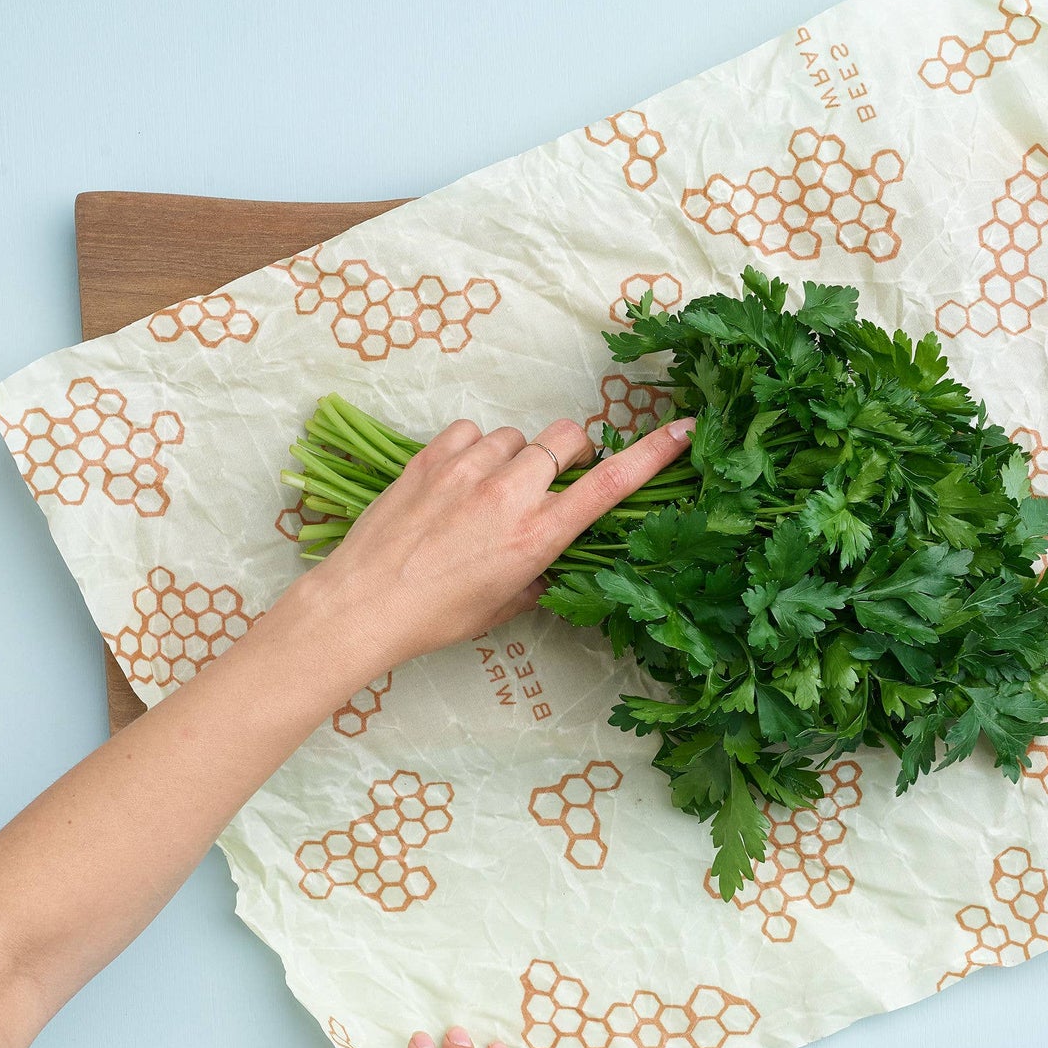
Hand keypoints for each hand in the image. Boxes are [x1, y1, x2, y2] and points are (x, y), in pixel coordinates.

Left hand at [294, 414, 695, 681]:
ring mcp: (469, 469)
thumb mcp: (505, 606)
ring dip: (511, 457)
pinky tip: (455, 480)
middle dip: (568, 451)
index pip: (611, 484)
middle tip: (549, 477)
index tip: (685, 430)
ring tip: (484, 491)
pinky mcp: (431, 457)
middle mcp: (511, 494)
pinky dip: (470, 451)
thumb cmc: (437, 617)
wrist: (363, 604)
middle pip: (566, 437)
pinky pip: (470, 433)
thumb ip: (540, 573)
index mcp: (539, 536)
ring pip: (515, 437)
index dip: (654, 454)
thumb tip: (550, 556)